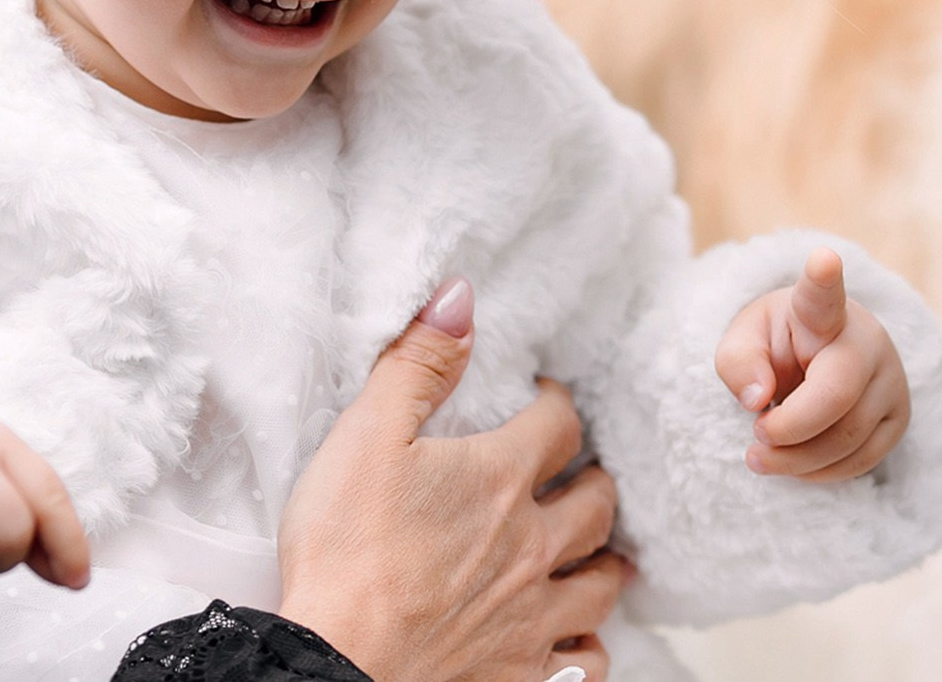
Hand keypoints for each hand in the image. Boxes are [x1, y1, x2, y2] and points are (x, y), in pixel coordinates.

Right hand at [278, 279, 631, 681]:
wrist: (336, 663)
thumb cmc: (345, 551)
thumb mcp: (366, 435)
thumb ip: (417, 364)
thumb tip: (459, 298)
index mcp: (500, 480)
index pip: (559, 424)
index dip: (557, 405)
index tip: (545, 401)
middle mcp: (531, 545)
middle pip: (596, 503)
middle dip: (594, 481)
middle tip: (582, 475)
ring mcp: (531, 614)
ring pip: (600, 581)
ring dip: (605, 560)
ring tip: (601, 552)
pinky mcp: (520, 673)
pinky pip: (583, 659)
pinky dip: (587, 644)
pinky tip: (578, 636)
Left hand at [715, 248, 911, 482]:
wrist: (818, 361)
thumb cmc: (778, 346)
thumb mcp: (744, 342)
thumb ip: (738, 363)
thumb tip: (758, 400)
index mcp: (821, 311)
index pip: (823, 294)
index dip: (823, 279)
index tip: (822, 259)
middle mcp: (867, 340)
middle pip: (835, 396)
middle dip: (787, 431)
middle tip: (754, 437)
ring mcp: (892, 380)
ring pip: (848, 439)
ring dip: (796, 461)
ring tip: (763, 454)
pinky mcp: (899, 418)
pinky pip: (861, 461)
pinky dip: (819, 473)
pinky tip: (796, 462)